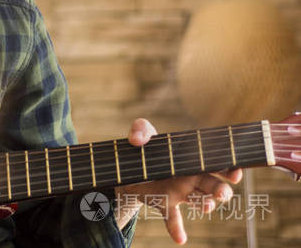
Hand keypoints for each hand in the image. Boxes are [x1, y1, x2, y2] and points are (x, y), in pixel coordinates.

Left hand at [114, 119, 242, 244]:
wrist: (128, 167)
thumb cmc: (144, 148)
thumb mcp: (141, 132)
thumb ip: (140, 129)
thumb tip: (137, 140)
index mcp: (191, 159)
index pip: (216, 163)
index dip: (229, 168)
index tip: (236, 173)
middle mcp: (191, 177)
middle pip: (213, 184)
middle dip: (221, 189)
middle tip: (222, 193)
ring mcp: (179, 191)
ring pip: (199, 200)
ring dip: (205, 204)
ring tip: (206, 206)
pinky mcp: (164, 202)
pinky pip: (173, 219)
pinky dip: (177, 228)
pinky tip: (180, 239)